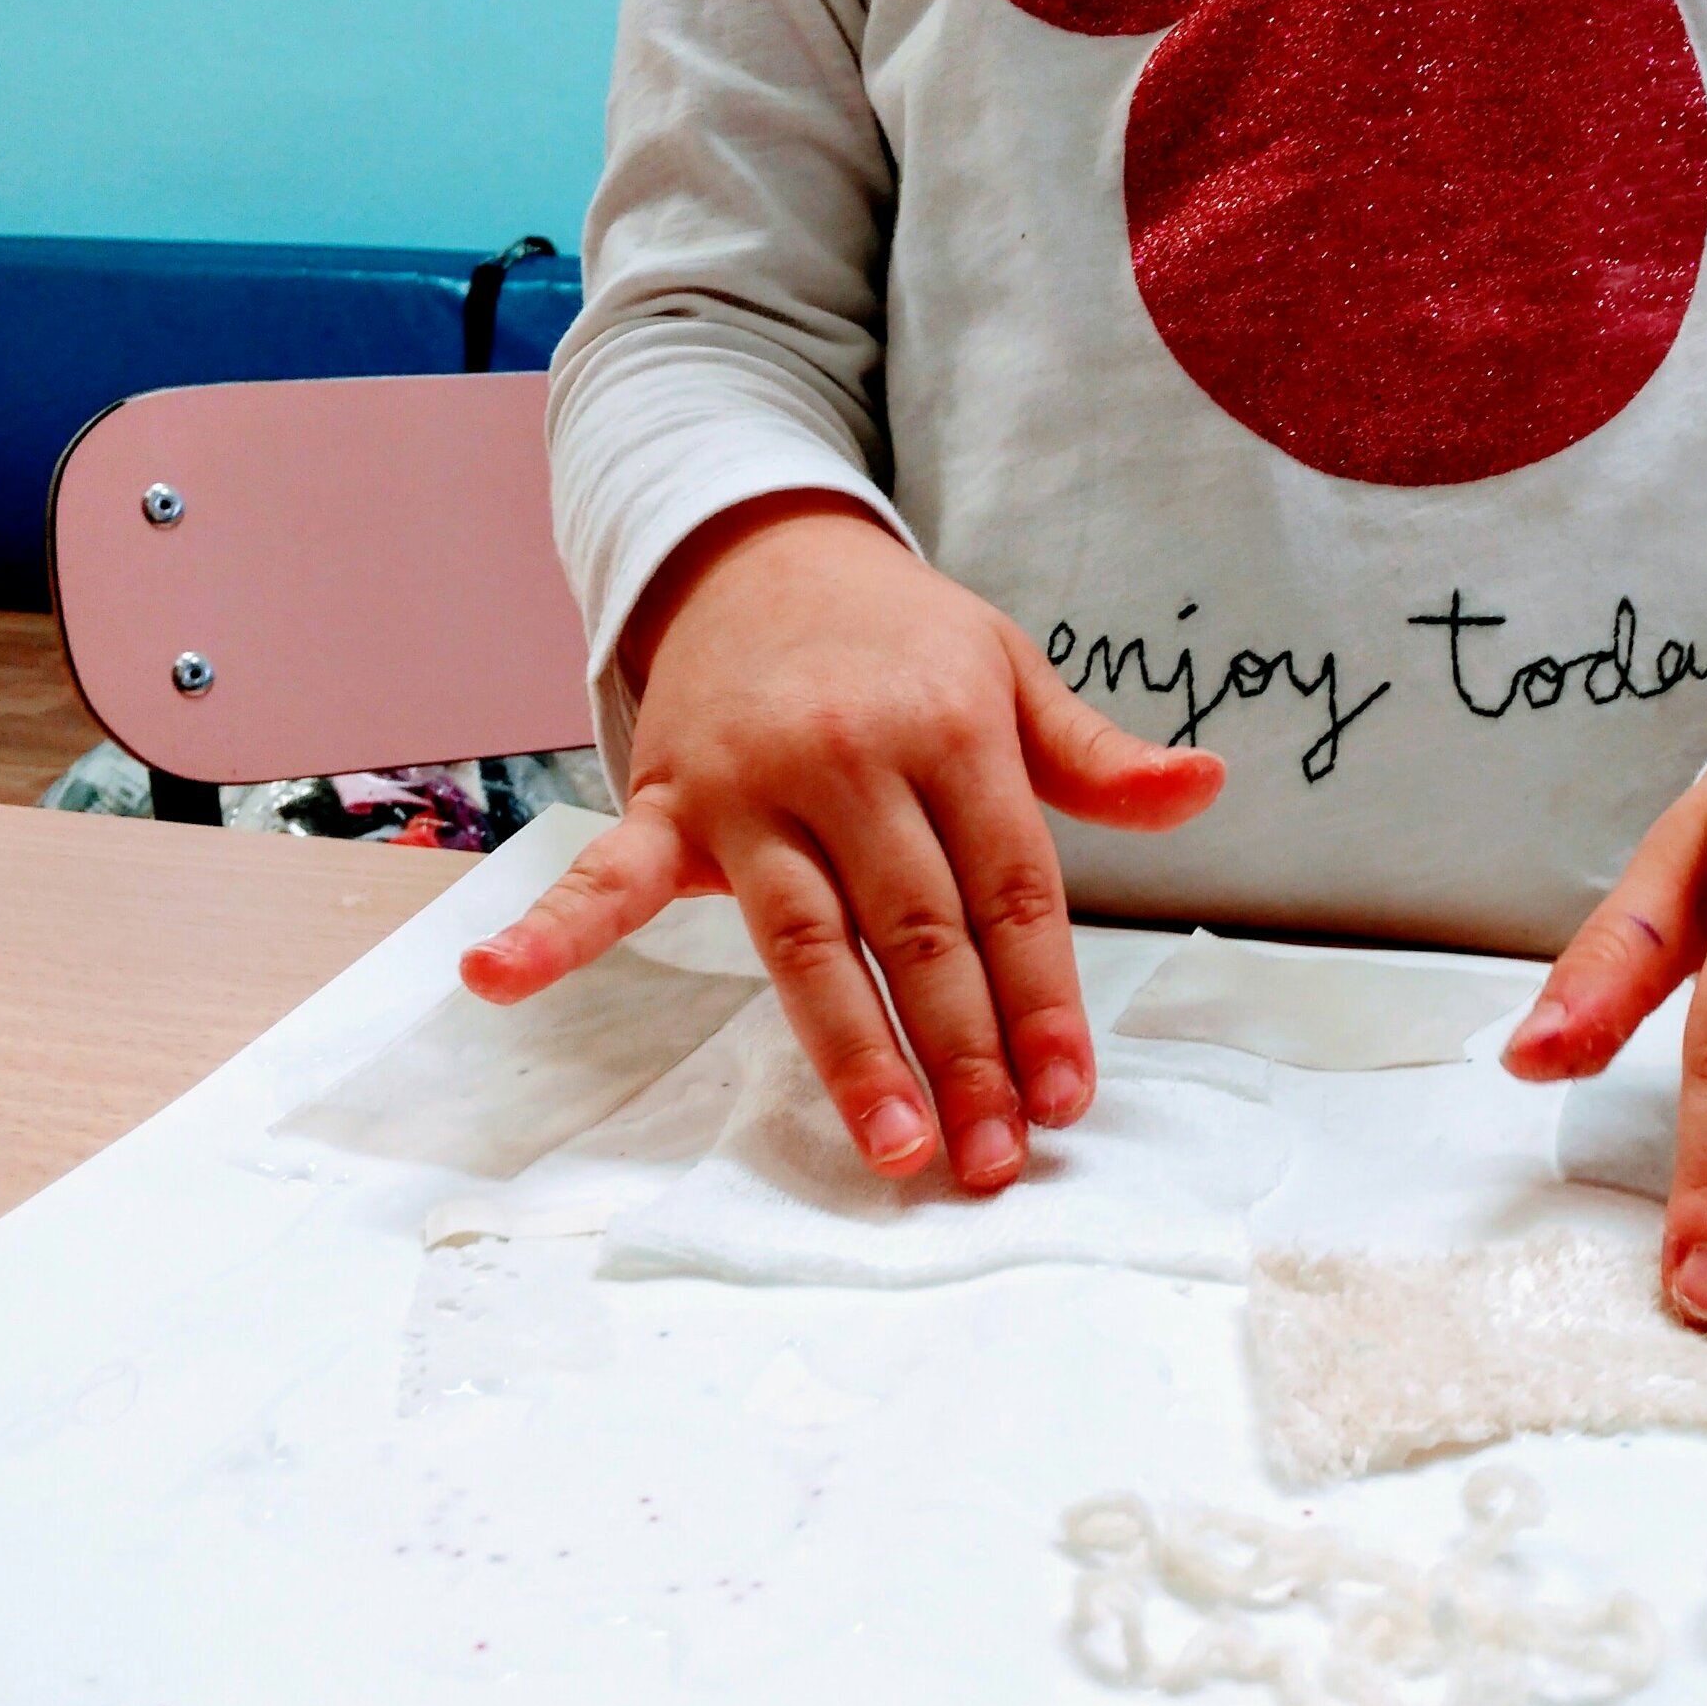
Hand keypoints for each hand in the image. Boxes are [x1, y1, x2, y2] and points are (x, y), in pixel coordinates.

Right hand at [461, 491, 1223, 1188]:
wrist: (761, 545)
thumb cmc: (900, 638)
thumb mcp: (1011, 673)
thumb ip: (1096, 756)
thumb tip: (1207, 788)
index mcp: (951, 733)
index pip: (1012, 893)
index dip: (1044, 1000)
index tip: (1068, 1096)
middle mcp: (853, 761)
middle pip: (920, 932)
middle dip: (965, 1053)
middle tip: (993, 1160)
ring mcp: (752, 787)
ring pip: (807, 937)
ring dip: (850, 1048)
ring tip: (893, 1146)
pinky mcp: (667, 799)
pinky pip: (607, 873)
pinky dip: (554, 926)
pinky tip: (499, 978)